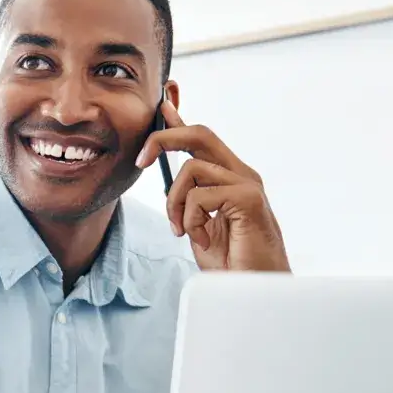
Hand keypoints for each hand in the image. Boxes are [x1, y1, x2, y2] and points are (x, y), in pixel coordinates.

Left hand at [136, 101, 289, 271]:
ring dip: (174, 202)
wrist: (252, 290)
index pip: (201, 139)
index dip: (179, 118)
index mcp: (230, 178)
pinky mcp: (249, 199)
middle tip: (140, 160)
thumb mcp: (198, 225)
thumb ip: (188, 201)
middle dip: (163, 138)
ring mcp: (248, 184)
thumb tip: (169, 183)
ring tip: (182, 229)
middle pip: (200, 133)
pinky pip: (200, 195)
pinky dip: (190, 219)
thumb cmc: (230, 263)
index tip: (162, 102)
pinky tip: (199, 238)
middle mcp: (241, 174)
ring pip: (192, 169)